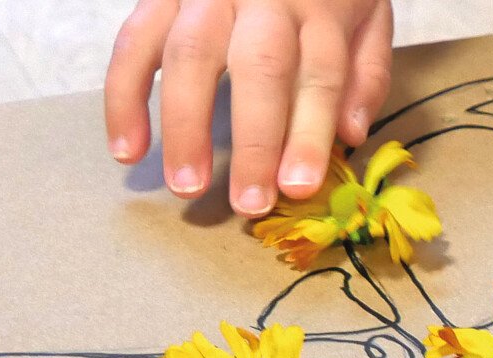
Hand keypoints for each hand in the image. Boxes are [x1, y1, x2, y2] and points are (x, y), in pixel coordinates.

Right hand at [105, 0, 393, 215]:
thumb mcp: (369, 14)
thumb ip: (368, 71)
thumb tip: (351, 133)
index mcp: (319, 8)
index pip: (320, 75)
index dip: (310, 135)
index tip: (298, 187)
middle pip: (258, 68)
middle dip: (253, 141)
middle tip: (246, 203)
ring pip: (188, 55)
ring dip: (184, 126)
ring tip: (185, 187)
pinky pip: (134, 42)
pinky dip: (124, 97)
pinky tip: (127, 149)